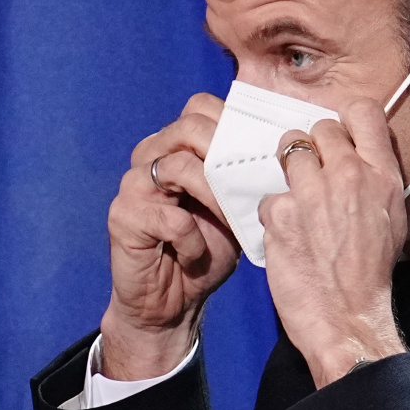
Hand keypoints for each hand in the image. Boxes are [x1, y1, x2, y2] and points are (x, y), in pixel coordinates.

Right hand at [102, 93, 240, 379]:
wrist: (171, 302)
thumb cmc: (208, 248)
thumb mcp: (236, 206)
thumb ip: (248, 175)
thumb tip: (286, 150)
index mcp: (176, 144)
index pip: (202, 107)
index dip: (236, 124)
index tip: (265, 154)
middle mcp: (150, 154)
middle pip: (191, 126)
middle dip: (229, 155)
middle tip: (252, 187)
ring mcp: (132, 184)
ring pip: (179, 165)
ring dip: (216, 197)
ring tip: (231, 222)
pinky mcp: (122, 217)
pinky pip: (169, 217)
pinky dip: (191, 239)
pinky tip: (195, 254)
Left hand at [258, 97, 408, 388]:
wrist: (348, 317)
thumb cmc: (372, 272)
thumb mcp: (392, 217)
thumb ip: (375, 178)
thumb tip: (357, 154)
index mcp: (382, 175)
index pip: (362, 111)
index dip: (345, 118)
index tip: (339, 134)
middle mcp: (349, 175)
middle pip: (319, 127)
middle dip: (312, 146)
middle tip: (311, 172)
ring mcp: (312, 193)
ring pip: (288, 150)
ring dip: (288, 169)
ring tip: (294, 195)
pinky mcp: (280, 214)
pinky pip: (268, 194)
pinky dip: (273, 211)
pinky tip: (285, 232)